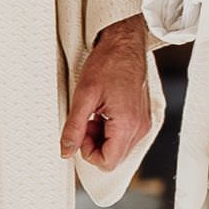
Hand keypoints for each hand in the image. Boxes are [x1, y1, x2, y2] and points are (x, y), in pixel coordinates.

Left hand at [62, 13, 152, 170]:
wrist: (124, 45)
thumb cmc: (108, 64)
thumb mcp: (84, 96)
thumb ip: (74, 127)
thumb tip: (66, 150)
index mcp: (127, 124)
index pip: (107, 162)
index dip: (88, 152)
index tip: (80, 132)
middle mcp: (139, 128)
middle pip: (113, 157)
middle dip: (94, 143)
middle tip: (86, 120)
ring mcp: (143, 123)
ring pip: (118, 148)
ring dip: (102, 136)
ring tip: (95, 113)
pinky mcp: (142, 118)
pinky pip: (124, 136)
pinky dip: (110, 129)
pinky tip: (104, 111)